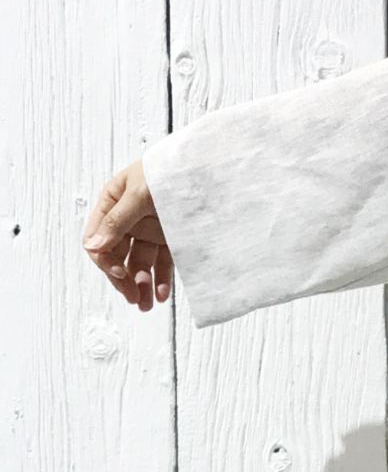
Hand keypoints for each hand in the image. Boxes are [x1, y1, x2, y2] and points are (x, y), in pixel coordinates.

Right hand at [82, 158, 172, 312]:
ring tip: (145, 305)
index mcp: (113, 201)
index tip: (119, 274)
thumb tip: (94, 246)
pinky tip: (160, 295)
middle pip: (118, 255)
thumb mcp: (139, 193)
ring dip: (141, 284)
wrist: (209, 166)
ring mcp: (151, 229)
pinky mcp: (172, 238)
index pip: (99, 238)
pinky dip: (161, 280)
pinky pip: (163, 262)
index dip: (106, 259)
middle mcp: (129, 217)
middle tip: (133, 299)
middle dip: (123, 278)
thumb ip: (118, 220)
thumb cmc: (170, 169)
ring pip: (140, 262)